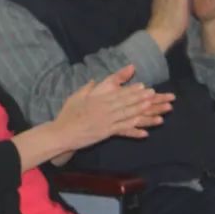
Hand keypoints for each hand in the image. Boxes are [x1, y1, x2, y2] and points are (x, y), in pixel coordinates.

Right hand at [54, 65, 173, 148]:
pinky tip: (143, 126)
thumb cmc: (67, 115)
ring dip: (140, 109)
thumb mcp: (75, 97)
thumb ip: (87, 88)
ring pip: (126, 114)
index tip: (142, 86)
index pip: (118, 93)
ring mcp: (106, 121)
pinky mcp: (106, 132)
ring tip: (151, 105)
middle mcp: (104, 109)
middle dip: (140, 97)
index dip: (131, 90)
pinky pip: (122, 128)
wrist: (62, 132)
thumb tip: (94, 80)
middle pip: (125, 102)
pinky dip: (133, 127)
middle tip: (153, 93)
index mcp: (97, 100)